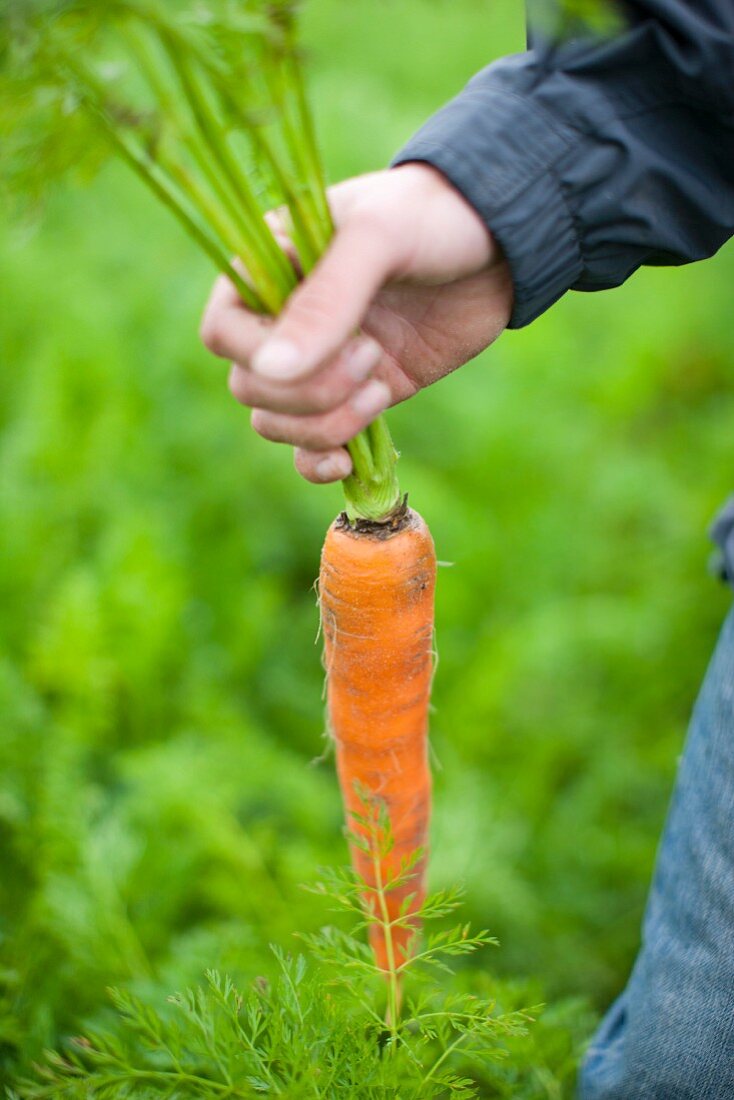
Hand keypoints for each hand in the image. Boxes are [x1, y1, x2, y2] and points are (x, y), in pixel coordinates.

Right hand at [200, 163, 512, 482]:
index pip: (224, 332)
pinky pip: (309, 449)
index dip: (261, 354)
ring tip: (379, 387)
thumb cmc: (434, 217)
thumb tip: (272, 369)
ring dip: (324, 425)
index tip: (329, 340)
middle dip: (310, 391)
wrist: (504, 244)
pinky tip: (348, 462)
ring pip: (276, 423)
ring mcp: (321, 363)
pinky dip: (319, 464)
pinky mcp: (355, 397)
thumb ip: (326, 301)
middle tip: (371, 354)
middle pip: (251, 387)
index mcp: (270, 269)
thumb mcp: (379, 240)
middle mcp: (286, 321)